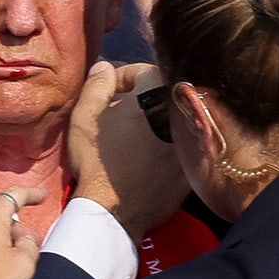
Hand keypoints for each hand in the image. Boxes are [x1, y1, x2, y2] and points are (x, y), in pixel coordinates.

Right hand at [67, 61, 189, 240]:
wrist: (114, 211)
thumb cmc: (97, 160)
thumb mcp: (85, 115)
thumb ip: (97, 84)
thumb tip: (105, 67)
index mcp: (158, 93)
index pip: (142, 71)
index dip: (120, 78)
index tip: (106, 94)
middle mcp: (182, 113)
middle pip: (159, 96)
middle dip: (137, 100)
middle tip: (115, 115)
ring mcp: (191, 142)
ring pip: (169, 120)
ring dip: (151, 122)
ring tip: (128, 138)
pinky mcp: (193, 167)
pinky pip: (176, 146)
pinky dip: (162, 146)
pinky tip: (142, 159)